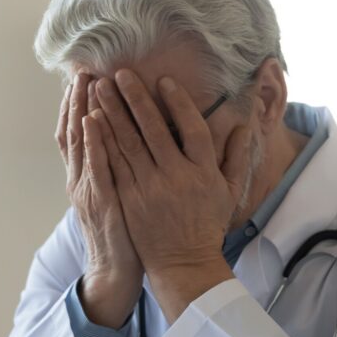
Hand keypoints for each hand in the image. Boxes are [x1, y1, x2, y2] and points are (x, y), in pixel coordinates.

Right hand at [55, 73, 142, 327]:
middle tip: (81, 70)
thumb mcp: (116, 194)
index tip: (83, 77)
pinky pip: (95, 169)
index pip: (77, 133)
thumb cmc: (124, 232)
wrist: (116, 271)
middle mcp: (81, 179)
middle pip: (74, 132)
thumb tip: (120, 140)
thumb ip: (114, 167)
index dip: (77, 105)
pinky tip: (93, 123)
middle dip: (76, 100)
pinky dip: (92, 145)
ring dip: (81, 112)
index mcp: (86, 176)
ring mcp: (88, 190)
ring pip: (80, 145)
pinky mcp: (101, 203)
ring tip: (84, 84)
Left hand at [90, 70, 251, 319]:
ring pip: (128, 142)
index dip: (179, 103)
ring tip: (100, 88)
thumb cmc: (207, 225)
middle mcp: (177, 177)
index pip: (193, 128)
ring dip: (112, 112)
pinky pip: (113, 164)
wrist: (184, 263)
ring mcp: (150, 188)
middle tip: (119, 73)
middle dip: (135, 98)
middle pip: (154, 129)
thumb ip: (236, 156)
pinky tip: (93, 121)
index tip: (164, 80)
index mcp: (203, 172)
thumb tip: (244, 124)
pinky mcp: (129, 199)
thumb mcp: (230, 191)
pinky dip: (103, 140)